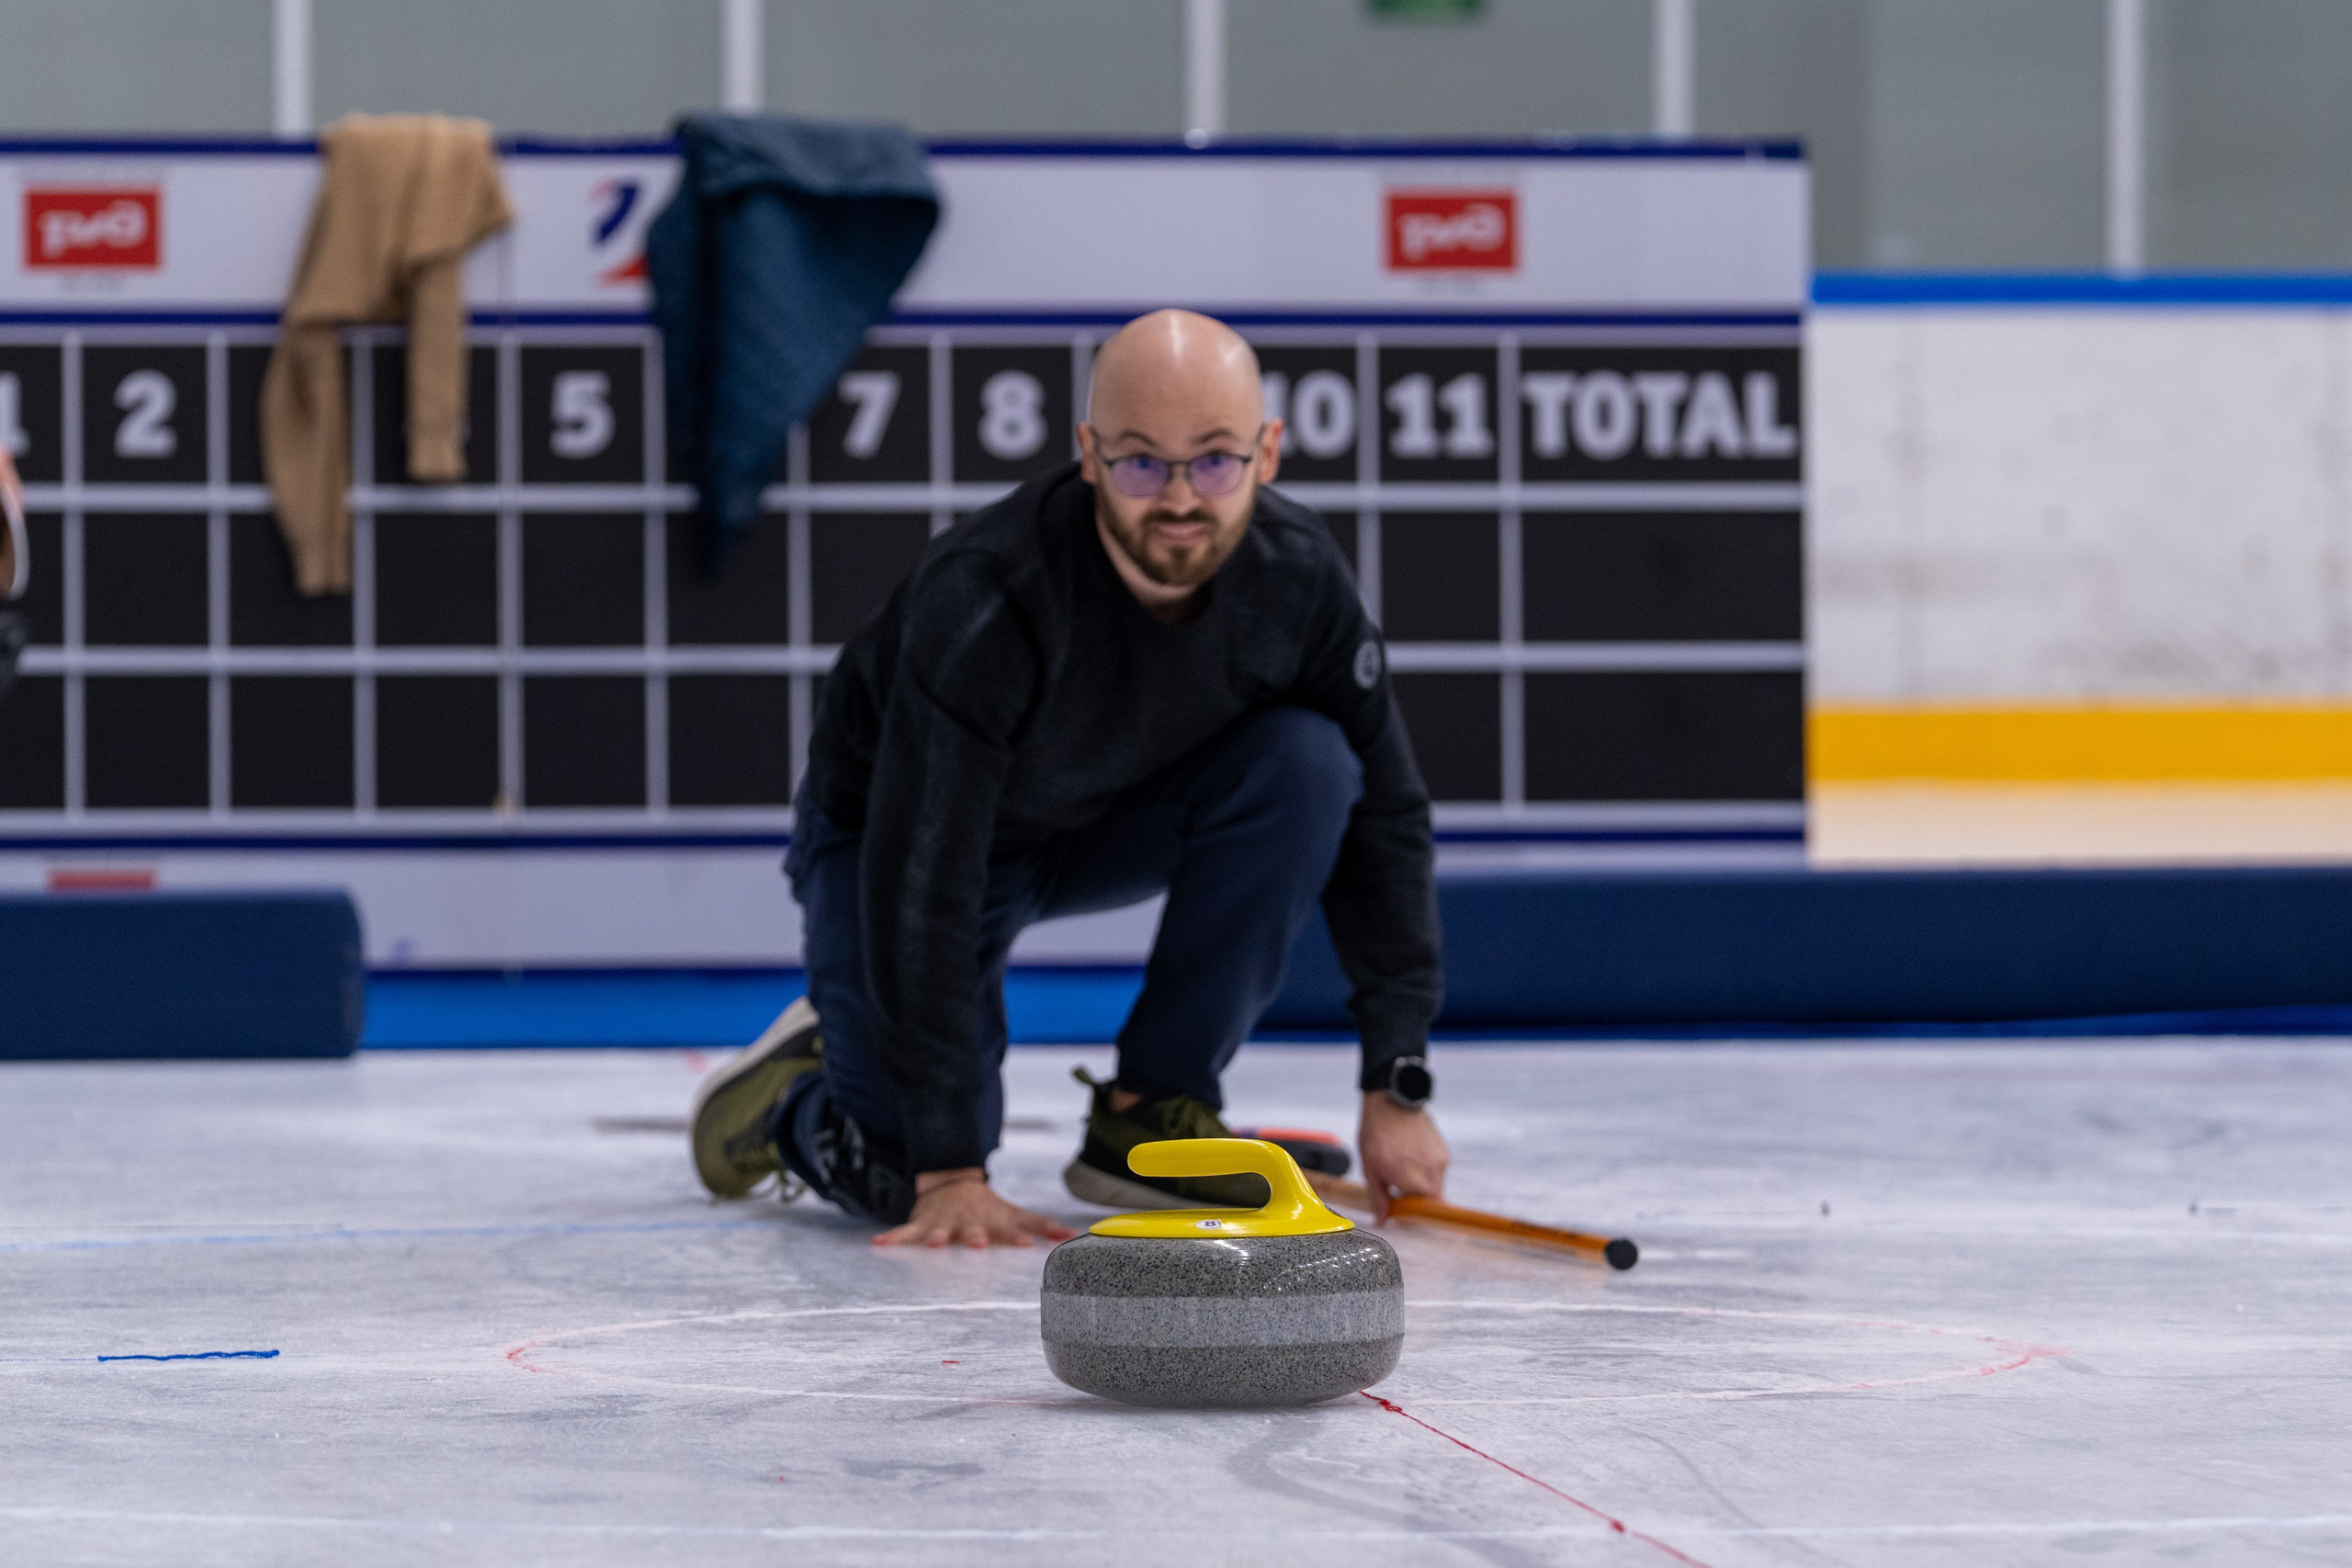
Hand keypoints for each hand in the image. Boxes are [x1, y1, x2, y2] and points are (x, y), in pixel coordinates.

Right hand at [872, 1169, 1079, 1248]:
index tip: (1025, 1244)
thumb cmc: (988, 1207)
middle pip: (972, 1231)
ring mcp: (943, 1224)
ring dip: (935, 1237)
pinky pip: (903, 1234)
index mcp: (991, 1223)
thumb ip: (1041, 1225)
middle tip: (978, 1243)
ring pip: (938, 1232)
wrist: (952, 1183)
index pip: (1007, 1231)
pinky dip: (891, 1239)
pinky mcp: (920, 1225)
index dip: (1015, 1237)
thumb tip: (1071, 1234)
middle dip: (975, 1237)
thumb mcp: (1014, 1214)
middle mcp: (967, 1223)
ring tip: (931, 1244)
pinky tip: (878, 1245)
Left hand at [1357, 1093, 1448, 1222]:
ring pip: (1435, 1184)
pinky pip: (1437, 1169)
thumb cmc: (1377, 1133)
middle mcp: (1433, 1174)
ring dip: (1420, 1182)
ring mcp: (1441, 1161)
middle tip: (1397, 1187)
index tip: (1404, 1211)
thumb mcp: (1370, 1168)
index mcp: (1414, 1182)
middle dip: (1416, 1199)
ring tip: (1401, 1164)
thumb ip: (1378, 1198)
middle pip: (1432, 1201)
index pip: (1427, 1214)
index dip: (1417, 1216)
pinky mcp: (1444, 1150)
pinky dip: (1425, 1168)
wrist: (1392, 1099)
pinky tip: (1410, 1154)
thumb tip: (1382, 1220)